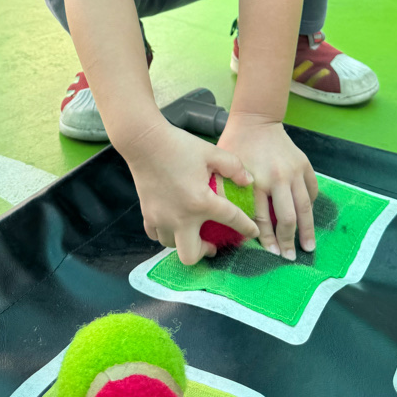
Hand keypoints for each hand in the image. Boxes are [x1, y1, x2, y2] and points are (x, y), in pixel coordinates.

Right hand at [124, 120, 258, 265]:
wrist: (144, 141)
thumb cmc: (179, 145)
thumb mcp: (211, 152)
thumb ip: (234, 167)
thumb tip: (248, 181)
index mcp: (201, 202)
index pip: (231, 220)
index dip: (246, 228)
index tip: (253, 233)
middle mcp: (180, 217)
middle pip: (191, 255)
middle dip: (204, 252)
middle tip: (212, 243)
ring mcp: (160, 218)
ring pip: (171, 246)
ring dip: (184, 242)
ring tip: (192, 231)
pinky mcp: (147, 214)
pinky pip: (156, 234)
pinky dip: (165, 233)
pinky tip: (173, 223)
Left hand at [218, 118, 317, 259]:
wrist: (255, 120)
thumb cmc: (235, 145)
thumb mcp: (225, 169)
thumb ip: (228, 193)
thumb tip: (229, 222)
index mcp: (256, 181)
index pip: (263, 219)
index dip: (267, 239)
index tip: (271, 253)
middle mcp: (278, 178)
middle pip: (288, 218)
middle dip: (289, 241)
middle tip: (290, 257)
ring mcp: (294, 171)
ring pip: (305, 207)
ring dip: (307, 230)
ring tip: (309, 246)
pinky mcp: (304, 164)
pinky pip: (312, 190)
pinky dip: (311, 204)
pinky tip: (309, 218)